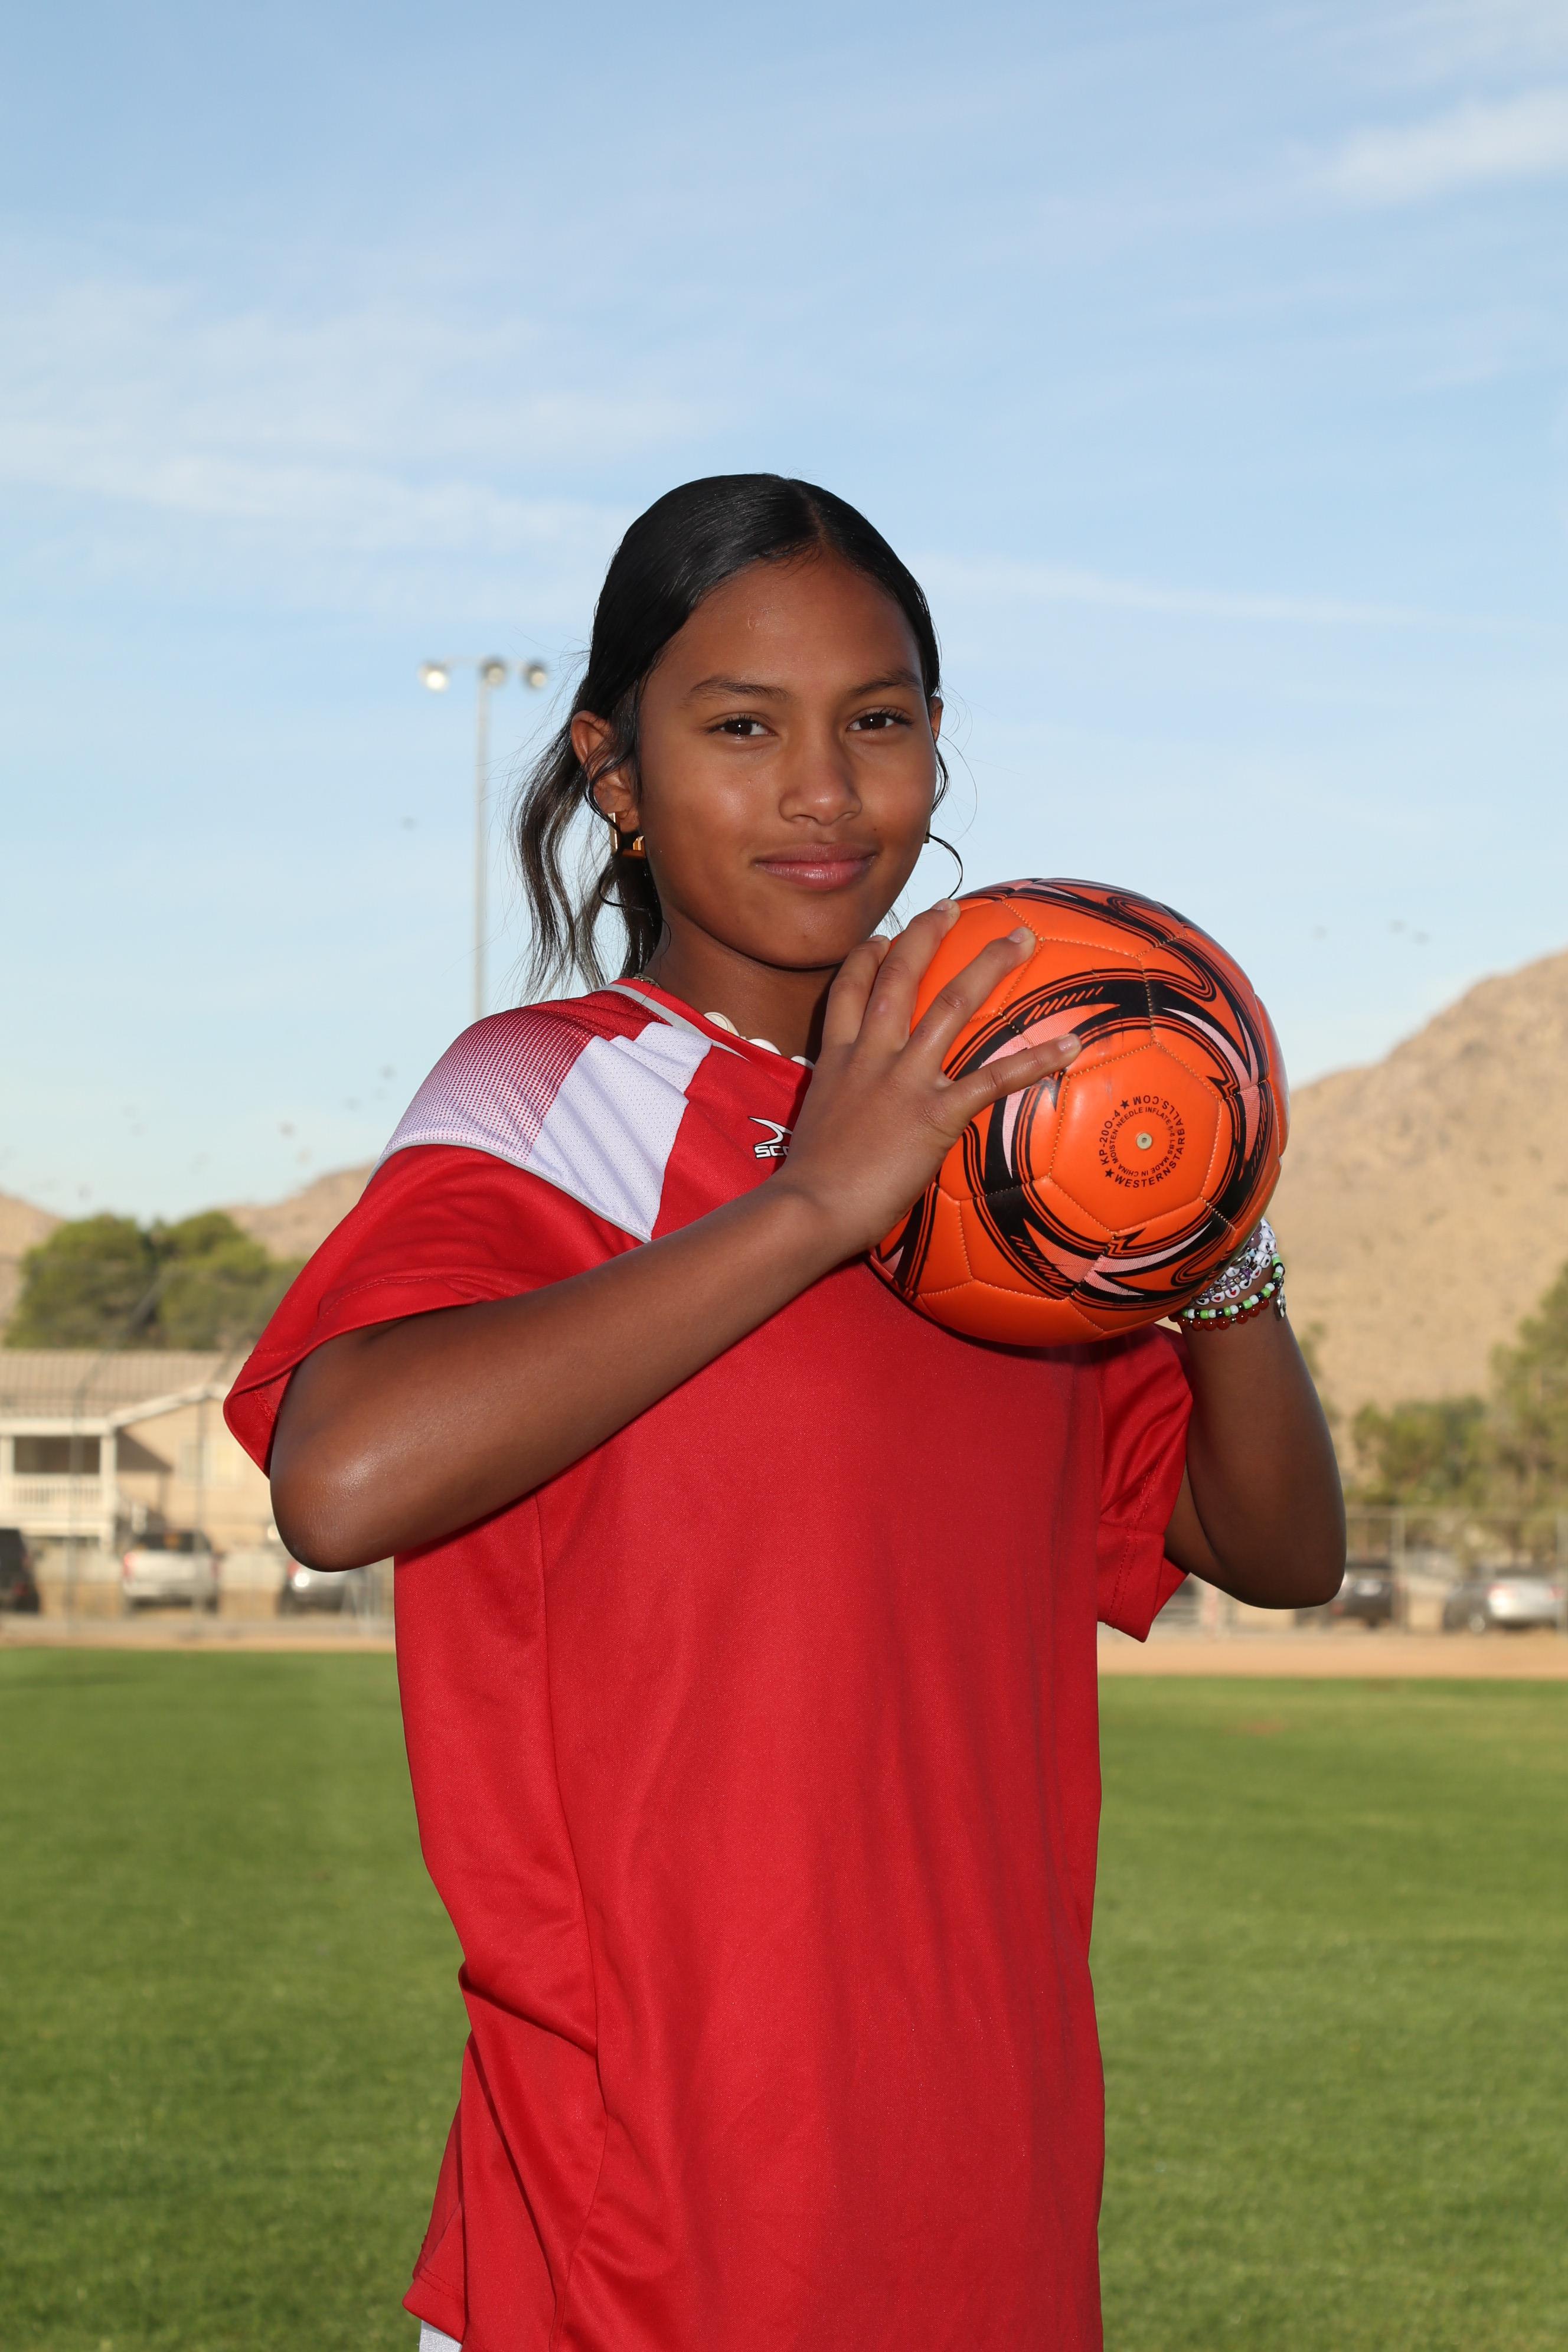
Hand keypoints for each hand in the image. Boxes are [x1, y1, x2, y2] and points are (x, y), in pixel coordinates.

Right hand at [773, 902, 1081, 1259]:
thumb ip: (841, 1114)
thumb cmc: (809, 1188)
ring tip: (1020, 938)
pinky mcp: (934, 1113)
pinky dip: (1035, 1060)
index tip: (883, 936)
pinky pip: (992, 1079)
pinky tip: (1069, 1045)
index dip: (867, 957)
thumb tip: (853, 1129)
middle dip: (926, 935)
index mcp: (837, 1061)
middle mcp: (870, 1057)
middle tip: (951, 907)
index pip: (849, 991)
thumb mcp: (818, 1133)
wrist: (808, 1208)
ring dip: (988, 966)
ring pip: (949, 1005)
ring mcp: (903, 1080)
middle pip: (898, 977)